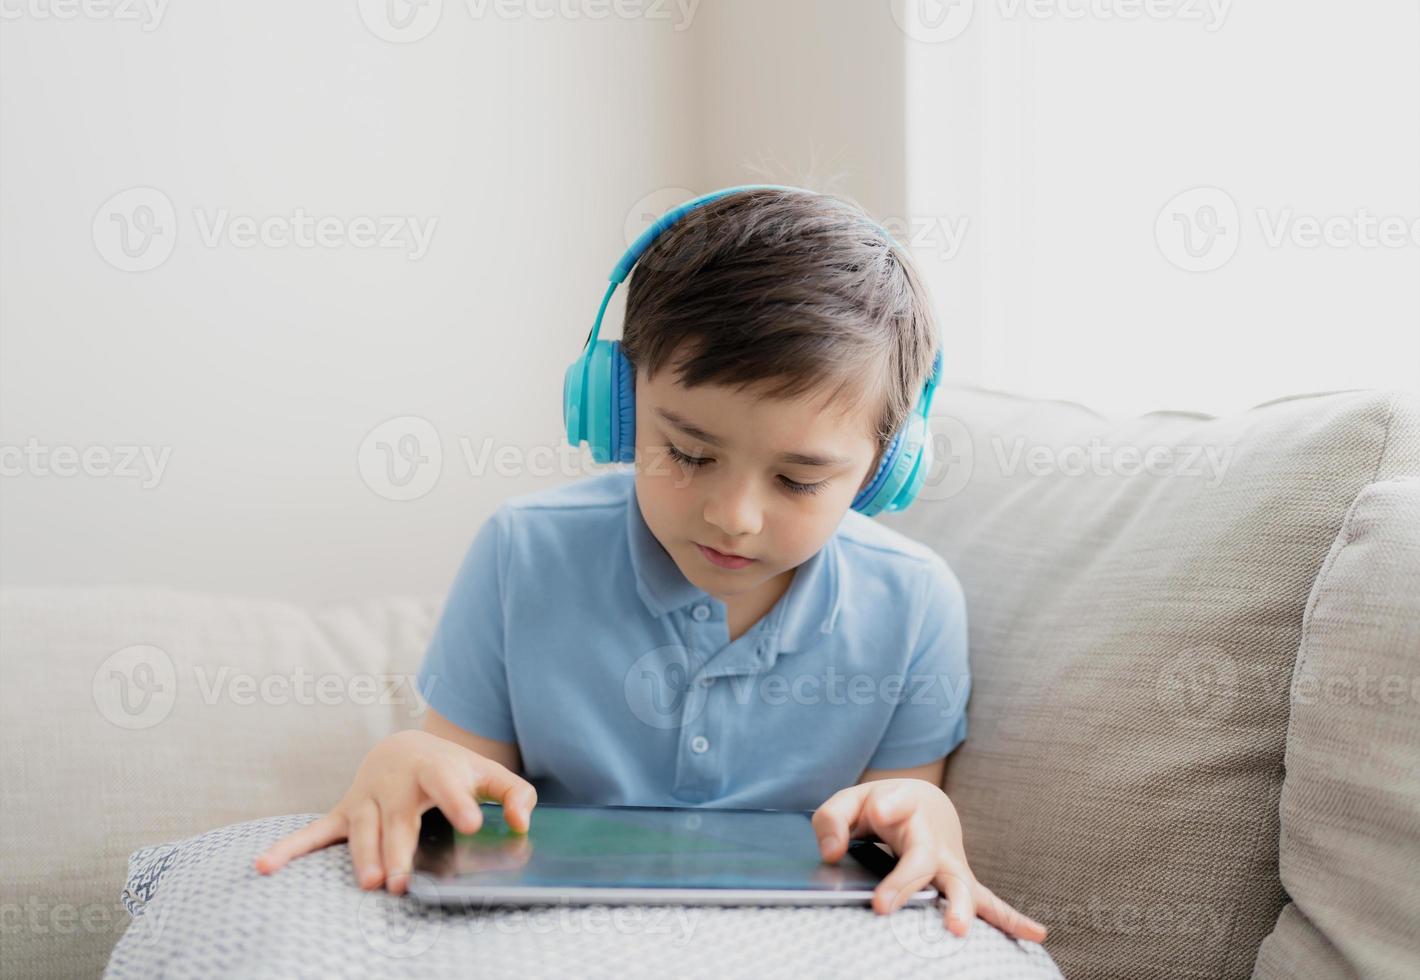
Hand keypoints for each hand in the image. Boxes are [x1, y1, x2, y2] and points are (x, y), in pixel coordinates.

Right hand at [252, 729, 537, 894]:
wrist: (406, 748)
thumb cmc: (454, 769)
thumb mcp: (488, 774)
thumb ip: (516, 794)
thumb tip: (522, 823)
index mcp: (435, 769)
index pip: (448, 784)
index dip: (460, 803)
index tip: (474, 824)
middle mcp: (396, 783)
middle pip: (399, 819)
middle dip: (400, 849)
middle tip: (405, 881)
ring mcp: (366, 798)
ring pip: (363, 830)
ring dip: (364, 856)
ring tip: (372, 884)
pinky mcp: (345, 813)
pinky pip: (315, 832)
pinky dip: (290, 848)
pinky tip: (265, 865)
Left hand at [813, 778, 1046, 941]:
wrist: (924, 803)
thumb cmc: (883, 806)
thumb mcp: (851, 802)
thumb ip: (832, 820)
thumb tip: (830, 853)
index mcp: (905, 807)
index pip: (897, 803)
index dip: (890, 805)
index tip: (880, 809)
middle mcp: (931, 836)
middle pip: (920, 858)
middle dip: (905, 881)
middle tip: (882, 905)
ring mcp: (949, 861)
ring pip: (958, 884)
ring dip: (960, 906)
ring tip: (958, 928)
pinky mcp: (959, 881)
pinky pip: (987, 902)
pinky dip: (1012, 919)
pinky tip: (1036, 934)